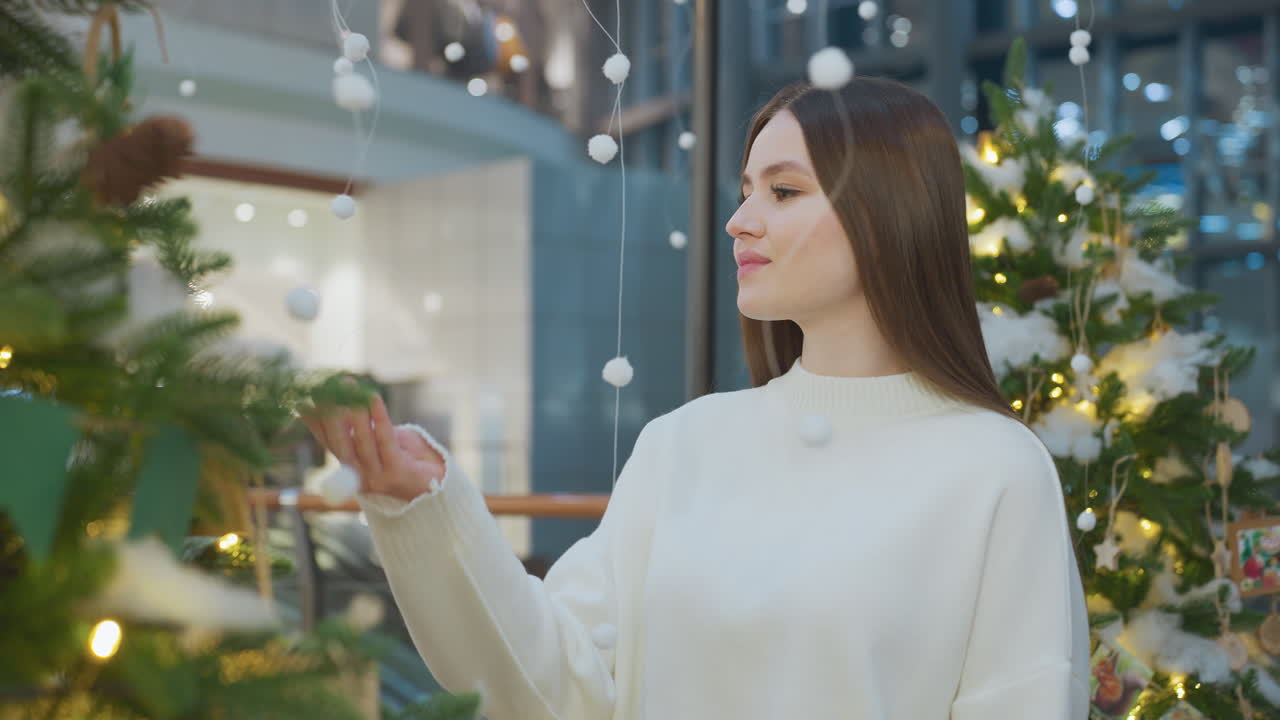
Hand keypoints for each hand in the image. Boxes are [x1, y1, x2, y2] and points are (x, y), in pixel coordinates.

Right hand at [301, 394, 446, 502]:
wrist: (435, 483)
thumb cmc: (403, 455)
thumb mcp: (375, 438)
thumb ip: (356, 425)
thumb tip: (335, 396)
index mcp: (348, 466)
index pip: (326, 440)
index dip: (314, 420)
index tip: (304, 396)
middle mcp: (358, 475)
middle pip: (340, 443)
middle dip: (331, 413)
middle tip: (327, 388)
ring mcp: (377, 477)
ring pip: (363, 442)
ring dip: (356, 412)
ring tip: (352, 387)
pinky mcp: (397, 472)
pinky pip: (386, 440)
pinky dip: (379, 418)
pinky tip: (374, 398)